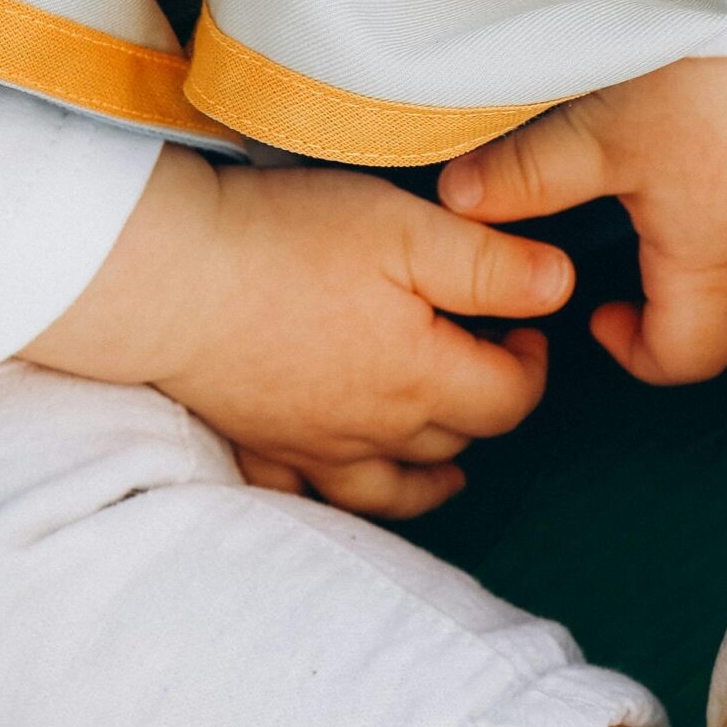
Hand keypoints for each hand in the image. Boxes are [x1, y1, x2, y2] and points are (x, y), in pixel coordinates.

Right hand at [24, 148, 572, 516]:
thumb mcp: (408, 229)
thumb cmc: (285, 243)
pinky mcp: (259, 446)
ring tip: (451, 465)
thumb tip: (561, 287)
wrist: (165, 276)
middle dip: (484, 404)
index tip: (525, 326)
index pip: (511, 399)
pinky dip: (335, 497)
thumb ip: (492, 265)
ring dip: (432, 475)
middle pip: (458, 441)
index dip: (532, 365)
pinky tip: (341, 482)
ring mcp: (314, 449)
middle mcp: (376, 432)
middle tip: (481, 357)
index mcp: (424, 381)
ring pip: (394, 488)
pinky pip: (308, 497)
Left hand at [439, 31, 726, 386]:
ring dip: (712, 267)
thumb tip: (461, 203)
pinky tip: (708, 163)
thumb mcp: (603, 133)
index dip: (636, 356)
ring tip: (661, 219)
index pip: (686, 359)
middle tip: (631, 286)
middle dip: (680, 323)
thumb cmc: (718, 82)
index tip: (594, 313)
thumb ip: (528, 176)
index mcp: (711, 265)